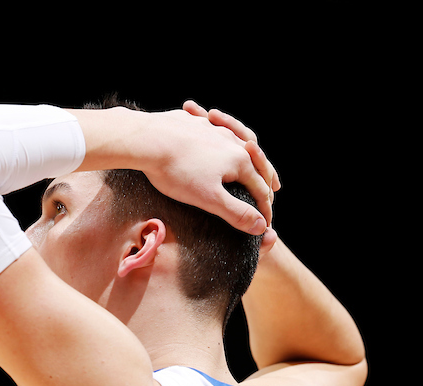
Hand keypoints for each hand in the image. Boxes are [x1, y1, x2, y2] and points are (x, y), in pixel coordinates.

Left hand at [139, 107, 277, 234]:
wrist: (147, 139)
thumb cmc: (176, 171)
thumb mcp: (209, 198)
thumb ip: (236, 212)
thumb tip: (261, 226)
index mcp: (239, 161)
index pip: (260, 188)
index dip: (264, 208)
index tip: (266, 224)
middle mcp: (231, 141)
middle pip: (256, 161)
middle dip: (266, 176)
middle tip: (275, 187)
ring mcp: (213, 129)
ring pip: (237, 139)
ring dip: (248, 147)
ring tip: (252, 149)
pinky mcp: (194, 122)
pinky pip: (214, 126)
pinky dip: (221, 131)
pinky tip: (215, 131)